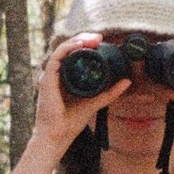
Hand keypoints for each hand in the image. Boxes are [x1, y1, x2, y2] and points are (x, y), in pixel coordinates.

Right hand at [31, 32, 128, 154]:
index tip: (100, 41)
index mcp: (64, 77)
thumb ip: (110, 93)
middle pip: (68, 49)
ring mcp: (50, 75)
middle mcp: (56, 74)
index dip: (86, 45)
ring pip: (62, 49)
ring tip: (93, 39)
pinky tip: (80, 45)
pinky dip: (67, 48)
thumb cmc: (70, 122)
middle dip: (83, 39)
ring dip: (77, 41)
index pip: (73, 54)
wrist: (57, 136)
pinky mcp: (47, 79)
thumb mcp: (95, 102)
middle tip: (99, 37)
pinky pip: (56, 57)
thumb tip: (127, 81)